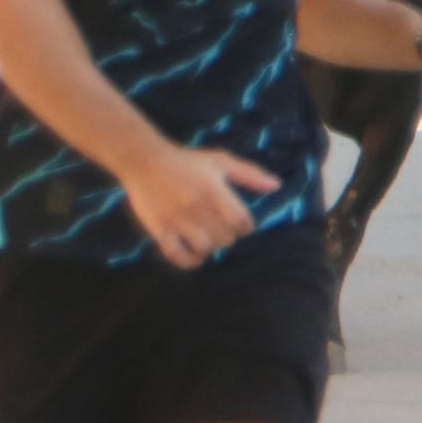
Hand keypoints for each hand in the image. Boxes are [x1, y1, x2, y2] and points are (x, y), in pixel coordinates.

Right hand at [122, 139, 279, 270]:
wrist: (144, 161)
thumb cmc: (187, 161)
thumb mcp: (220, 161)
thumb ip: (250, 174)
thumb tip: (276, 186)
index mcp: (213, 190)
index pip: (241, 221)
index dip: (246, 226)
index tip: (240, 223)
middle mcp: (196, 206)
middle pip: (225, 238)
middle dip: (229, 236)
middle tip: (222, 228)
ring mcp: (176, 219)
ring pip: (205, 248)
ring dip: (211, 247)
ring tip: (208, 238)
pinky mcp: (159, 229)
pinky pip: (177, 256)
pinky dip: (190, 261)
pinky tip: (195, 255)